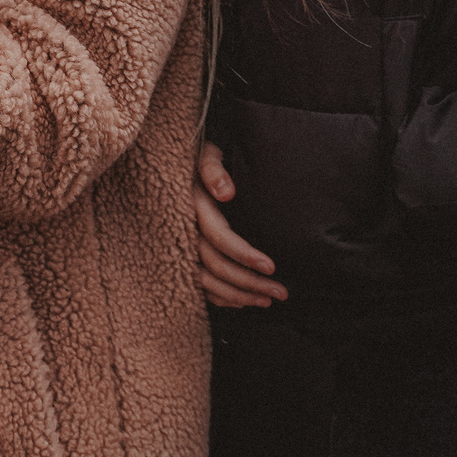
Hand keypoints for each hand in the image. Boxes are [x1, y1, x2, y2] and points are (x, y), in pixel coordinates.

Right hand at [195, 142, 285, 308]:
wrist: (174, 167)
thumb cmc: (197, 159)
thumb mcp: (205, 154)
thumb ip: (213, 169)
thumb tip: (226, 192)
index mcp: (192, 208)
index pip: (219, 238)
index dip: (244, 255)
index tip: (271, 267)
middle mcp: (183, 231)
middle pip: (216, 266)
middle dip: (250, 283)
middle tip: (282, 293)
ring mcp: (180, 247)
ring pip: (207, 282)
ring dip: (238, 295)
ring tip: (268, 301)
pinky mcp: (182, 257)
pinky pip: (200, 285)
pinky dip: (221, 297)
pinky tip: (242, 302)